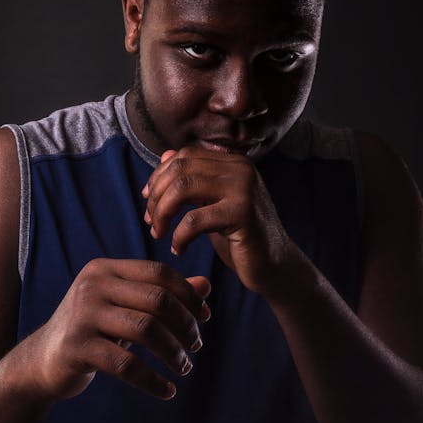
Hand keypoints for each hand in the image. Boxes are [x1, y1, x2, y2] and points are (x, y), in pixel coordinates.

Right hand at [28, 258, 210, 401]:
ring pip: (146, 330)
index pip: (159, 273)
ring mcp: (82, 315)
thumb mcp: (126, 308)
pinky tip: (166, 391)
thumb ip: (164, 294)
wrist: (43, 360)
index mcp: (105, 269)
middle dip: (185, 325)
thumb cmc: (94, 330)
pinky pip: (126, 365)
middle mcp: (92, 286)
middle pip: (157, 299)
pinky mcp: (77, 347)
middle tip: (196, 346)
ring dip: (173, 353)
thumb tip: (207, 285)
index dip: (188, 295)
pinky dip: (153, 381)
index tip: (204, 318)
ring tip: (185, 368)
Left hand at [142, 147, 294, 295]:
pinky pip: (194, 220)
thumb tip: (165, 156)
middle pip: (180, 169)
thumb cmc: (240, 236)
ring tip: (158, 233)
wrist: (274, 265)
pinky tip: (178, 249)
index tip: (148, 201)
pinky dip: (179, 236)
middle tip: (151, 221)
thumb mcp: (212, 204)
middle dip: (157, 196)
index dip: (159, 177)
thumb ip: (192, 180)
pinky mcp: (242, 214)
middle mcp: (240, 169)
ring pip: (183, 188)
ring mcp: (243, 189)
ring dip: (162, 213)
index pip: (184, 156)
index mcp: (233, 162)